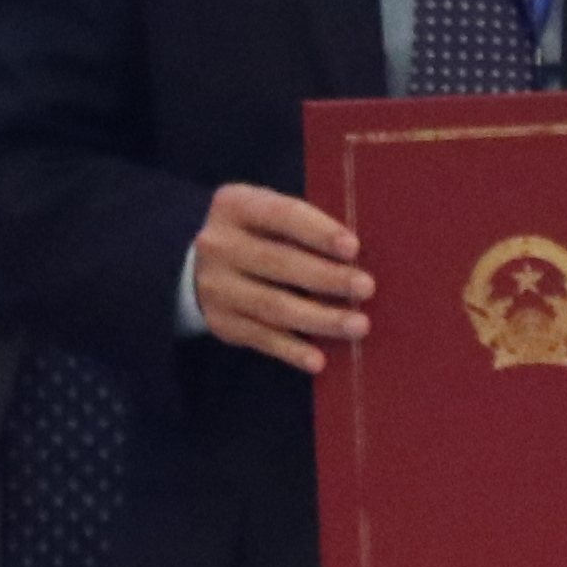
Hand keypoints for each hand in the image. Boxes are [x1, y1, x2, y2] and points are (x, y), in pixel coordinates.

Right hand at [190, 179, 372, 375]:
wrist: (200, 265)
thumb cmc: (257, 234)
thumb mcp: (268, 214)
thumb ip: (303, 225)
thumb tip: (358, 257)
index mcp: (236, 205)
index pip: (281, 215)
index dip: (318, 232)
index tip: (353, 248)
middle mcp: (219, 245)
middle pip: (279, 263)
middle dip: (327, 277)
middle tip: (366, 287)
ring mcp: (216, 286)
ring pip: (273, 306)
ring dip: (320, 318)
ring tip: (358, 325)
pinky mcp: (221, 322)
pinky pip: (261, 339)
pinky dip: (292, 351)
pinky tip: (319, 360)